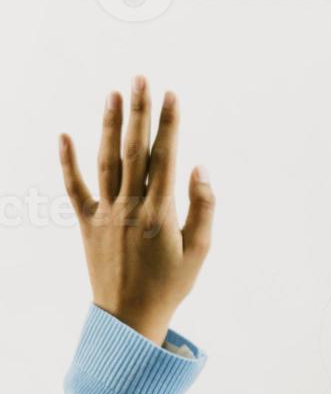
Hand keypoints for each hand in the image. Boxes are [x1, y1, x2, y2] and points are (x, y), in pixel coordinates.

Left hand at [60, 77, 214, 344]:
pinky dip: (67, 162)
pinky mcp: (87, 224)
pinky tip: (64, 135)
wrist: (130, 315)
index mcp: (161, 212)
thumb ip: (203, 207)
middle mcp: (130, 206)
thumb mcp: (200, 249)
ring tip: (112, 94)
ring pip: (106, 161)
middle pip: (134, 149)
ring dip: (108, 125)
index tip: (172, 95)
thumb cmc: (172, 284)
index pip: (166, 157)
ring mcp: (105, 214)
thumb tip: (199, 168)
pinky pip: (74, 189)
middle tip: (141, 78)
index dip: (169, 124)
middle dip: (139, 112)